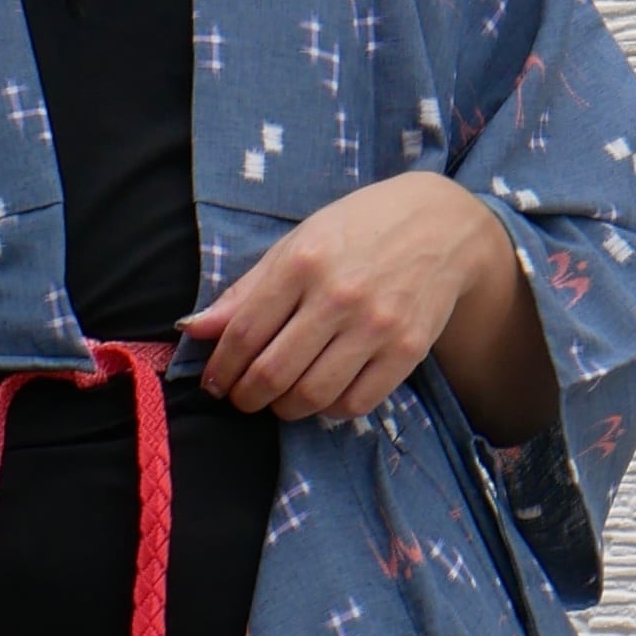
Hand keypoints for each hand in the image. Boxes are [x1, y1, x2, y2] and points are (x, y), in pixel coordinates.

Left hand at [184, 174, 555, 436]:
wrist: (442, 226)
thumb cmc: (358, 231)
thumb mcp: (298, 244)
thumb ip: (246, 291)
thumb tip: (193, 330)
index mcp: (304, 262)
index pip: (243, 334)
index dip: (220, 369)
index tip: (215, 382)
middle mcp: (339, 296)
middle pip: (271, 374)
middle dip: (246, 397)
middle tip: (243, 398)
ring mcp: (376, 326)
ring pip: (310, 396)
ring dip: (283, 408)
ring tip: (280, 398)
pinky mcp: (406, 351)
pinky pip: (353, 404)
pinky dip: (328, 409)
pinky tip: (322, 394)